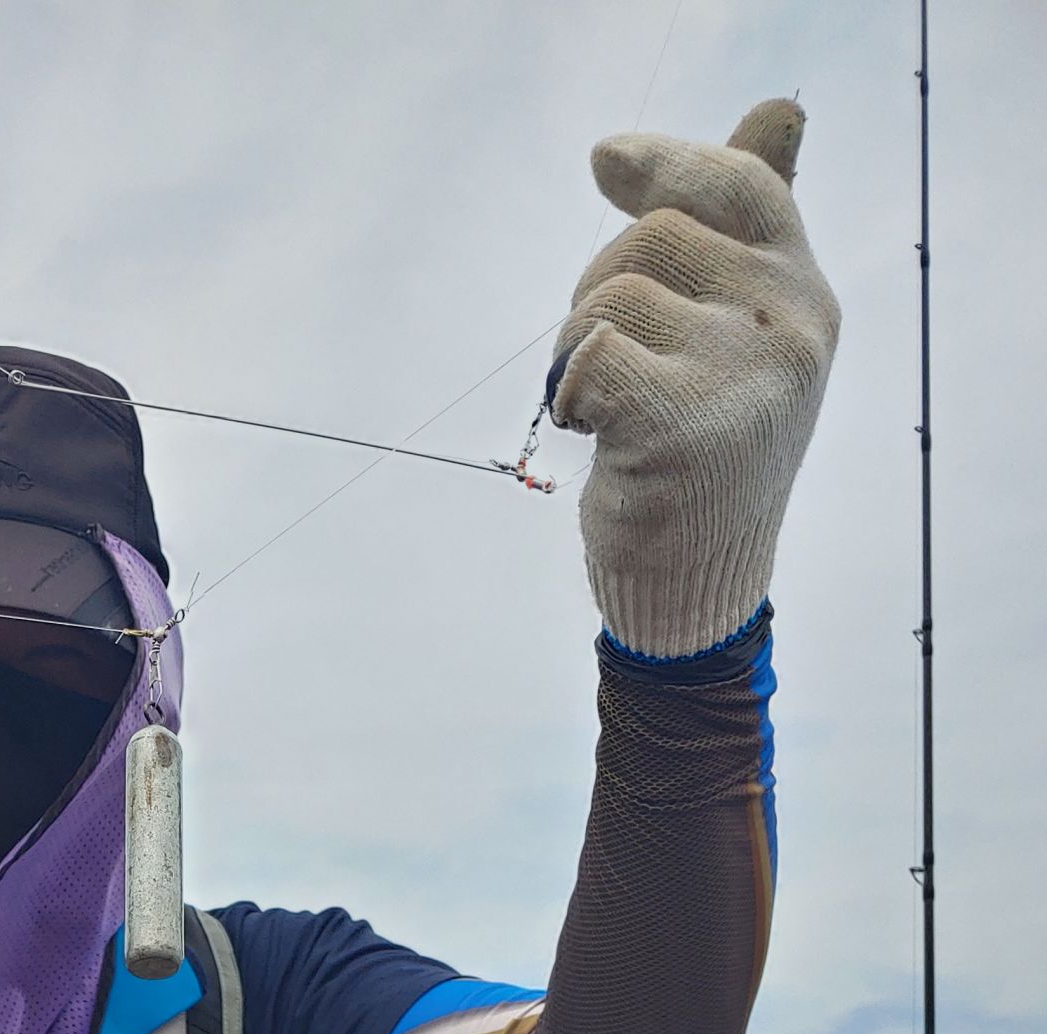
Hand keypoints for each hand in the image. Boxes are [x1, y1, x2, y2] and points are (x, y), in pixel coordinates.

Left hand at [550, 99, 839, 658]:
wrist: (697, 588)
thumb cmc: (705, 458)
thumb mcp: (741, 337)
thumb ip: (747, 232)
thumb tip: (778, 109)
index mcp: (801, 293)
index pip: (739, 187)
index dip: (668, 163)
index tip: (604, 163)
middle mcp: (789, 323)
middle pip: (650, 235)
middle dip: (598, 289)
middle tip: (604, 366)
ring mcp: (744, 374)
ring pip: (609, 294)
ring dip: (573, 348)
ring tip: (600, 409)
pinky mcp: (685, 425)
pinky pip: (592, 353)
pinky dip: (567, 388)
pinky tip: (587, 431)